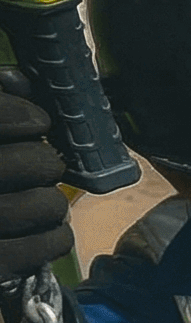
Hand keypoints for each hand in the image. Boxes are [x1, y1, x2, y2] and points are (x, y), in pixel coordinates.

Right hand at [0, 94, 70, 285]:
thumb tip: (21, 80)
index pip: (2, 115)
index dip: (24, 116)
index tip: (35, 123)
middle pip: (39, 163)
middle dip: (42, 163)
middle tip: (31, 169)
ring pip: (51, 205)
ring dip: (49, 202)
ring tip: (26, 202)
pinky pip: (52, 242)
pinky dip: (54, 235)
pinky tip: (36, 230)